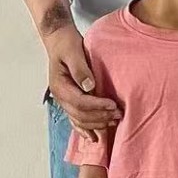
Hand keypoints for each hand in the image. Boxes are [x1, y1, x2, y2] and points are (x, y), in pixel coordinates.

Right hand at [43, 25, 120, 139]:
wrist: (59, 40)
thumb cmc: (66, 44)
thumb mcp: (73, 52)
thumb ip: (80, 69)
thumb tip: (89, 86)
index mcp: (60, 87)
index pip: (79, 102)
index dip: (96, 105)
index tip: (112, 105)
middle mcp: (61, 97)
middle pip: (80, 114)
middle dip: (100, 117)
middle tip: (119, 114)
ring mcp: (64, 100)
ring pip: (79, 120)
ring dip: (96, 123)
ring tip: (114, 122)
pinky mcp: (71, 99)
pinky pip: (77, 119)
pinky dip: (85, 129)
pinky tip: (94, 137)